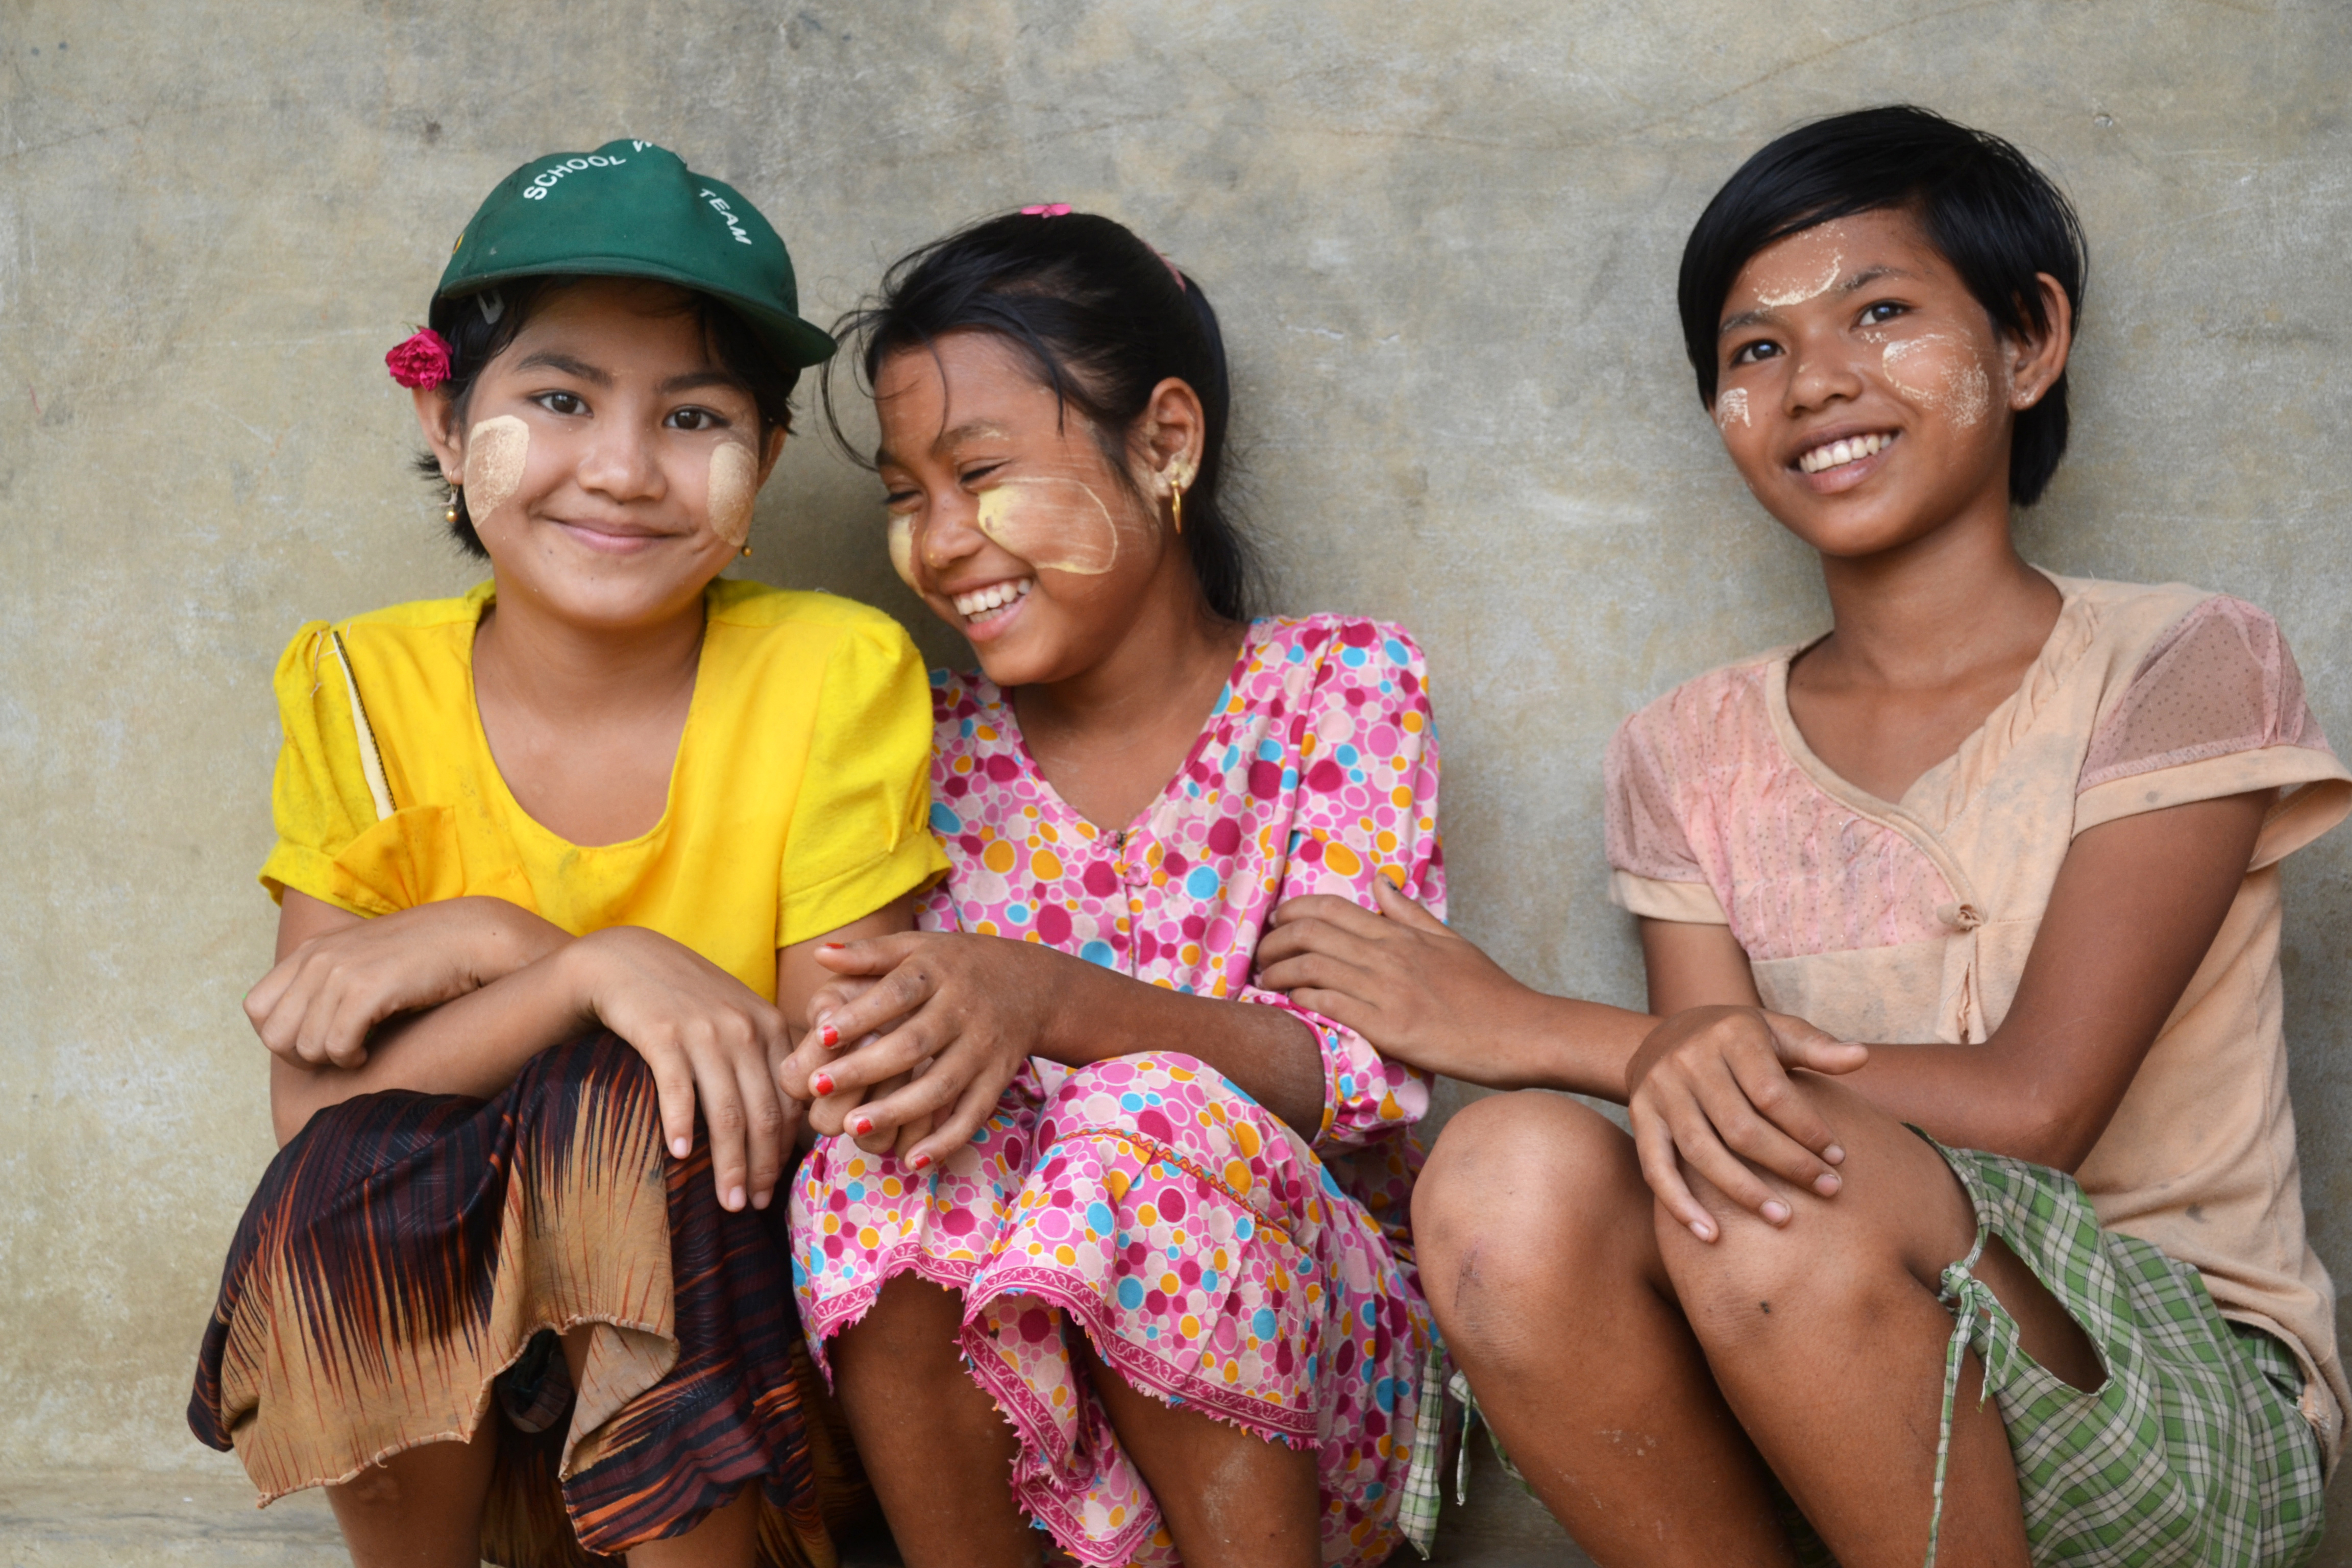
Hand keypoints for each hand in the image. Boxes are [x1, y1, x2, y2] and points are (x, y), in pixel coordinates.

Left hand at [246, 897, 566, 1068]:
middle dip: (301, 1057)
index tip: (314, 1041)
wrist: (470, 937)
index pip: (255, 1008)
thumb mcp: (361, 961)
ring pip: (305, 1046)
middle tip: (335, 1055)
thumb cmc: (421, 958)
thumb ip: (324, 983)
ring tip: (359, 1049)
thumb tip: (296, 1030)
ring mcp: (341, 971)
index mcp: (311, 951)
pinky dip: (351, 1059)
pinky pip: (337, 1046)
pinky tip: (370, 1051)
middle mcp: (318, 958)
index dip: (279, 1036)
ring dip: (332, 1060)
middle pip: (273, 1034)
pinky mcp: (369, 989)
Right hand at [565, 926, 801, 1212]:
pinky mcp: (663, 1032)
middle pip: (763, 1115)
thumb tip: (788, 1125)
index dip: (785, 1150)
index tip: (776, 1185)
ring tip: (728, 1203)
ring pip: (727, 1113)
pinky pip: (678, 1089)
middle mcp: (745, 1029)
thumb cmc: (688, 999)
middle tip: (754, 1207)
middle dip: (761, 1168)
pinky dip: (679, 1126)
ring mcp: (705, 1030)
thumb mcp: (737, 1018)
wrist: (626, 960)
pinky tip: (677, 1157)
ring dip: (728, 1165)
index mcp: (770, 1027)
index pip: (790, 1101)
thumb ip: (765, 1059)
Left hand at [779, 932, 1067, 1168]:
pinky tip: (912, 1160)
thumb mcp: (916, 947)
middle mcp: (963, 1010)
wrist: (1033, 985)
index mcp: (937, 972)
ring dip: (898, 1109)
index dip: (860, 1015)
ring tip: (853, 1126)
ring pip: (941, 1085)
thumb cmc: (956, 965)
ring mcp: (983, 1048)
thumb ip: (869, 953)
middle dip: (866, 1068)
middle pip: (914, 1043)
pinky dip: (946, 1140)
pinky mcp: (997, 1079)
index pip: (897, 993)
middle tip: (818, 1087)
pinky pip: (973, 1114)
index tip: (821, 1036)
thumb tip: (818, 953)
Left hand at [1255, 874, 1525, 1075]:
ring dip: (1277, 973)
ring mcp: (1387, 990)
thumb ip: (1409, 912)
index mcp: (1400, 933)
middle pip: (1309, 933)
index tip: (1274, 923)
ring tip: (1264, 983)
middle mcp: (1388, 955)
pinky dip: (1301, 1001)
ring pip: (1311, 967)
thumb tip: (1380, 881)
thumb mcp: (1450, 940)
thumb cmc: (1488, 991)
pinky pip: (1330, 1005)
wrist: (1522, 1032)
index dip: (1291, 911)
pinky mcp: (1389, 1027)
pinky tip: (1290, 1006)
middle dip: (1272, 942)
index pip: (1330, 908)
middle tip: (1259, 956)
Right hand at [1626, 1006, 1868, 1241]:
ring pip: (1702, 1152)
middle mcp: (1688, 1060)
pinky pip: (1656, 1167)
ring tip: (1782, 1218)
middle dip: (1788, 1164)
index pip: (1772, 1093)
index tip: (1837, 1158)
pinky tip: (1710, 1235)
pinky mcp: (1640, 1117)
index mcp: (1730, 1035)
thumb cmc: (1737, 1040)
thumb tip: (1861, 1056)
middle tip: (1827, 1191)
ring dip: (1743, 1192)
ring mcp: (1660, 1091)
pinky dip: (1680, 1204)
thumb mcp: (1776, 1031)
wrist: (1665, 1034)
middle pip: (1740, 1127)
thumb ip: (1817, 1047)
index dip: (1807, 1129)